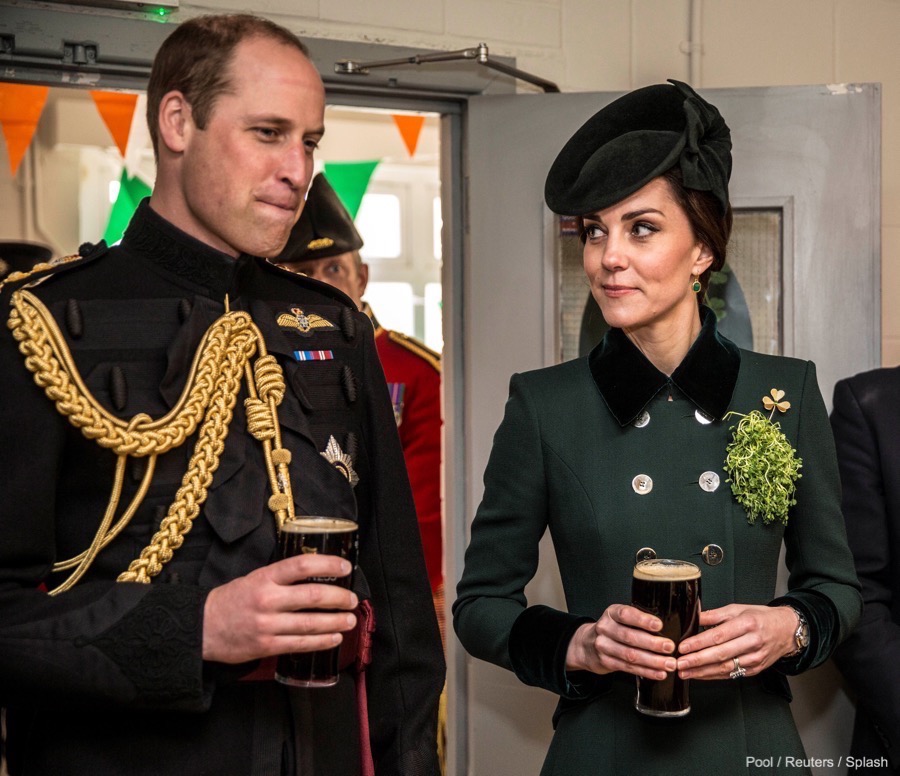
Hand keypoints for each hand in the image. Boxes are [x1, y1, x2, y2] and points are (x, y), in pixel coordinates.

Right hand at [202, 554, 357, 663]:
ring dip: (336, 621)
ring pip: (311, 623)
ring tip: (350, 619)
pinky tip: (335, 638)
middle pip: (313, 596)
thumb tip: (316, 575)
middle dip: (339, 598)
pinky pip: (301, 644)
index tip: (345, 568)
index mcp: (265, 577)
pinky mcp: (266, 646)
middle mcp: (267, 600)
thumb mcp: (255, 578)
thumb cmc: (232, 599)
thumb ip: (282, 577)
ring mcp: (267, 625)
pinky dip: (322, 642)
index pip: (302, 565)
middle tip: (352, 599)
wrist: (202, 627)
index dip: (328, 565)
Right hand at [565, 604, 677, 679]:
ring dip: (653, 661)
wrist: (586, 645)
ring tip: (669, 664)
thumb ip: (636, 621)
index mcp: (611, 614)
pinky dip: (646, 672)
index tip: (659, 625)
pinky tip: (659, 673)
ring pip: (630, 655)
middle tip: (670, 647)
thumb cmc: (611, 630)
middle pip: (629, 637)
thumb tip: (667, 627)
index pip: (625, 614)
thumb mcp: (618, 619)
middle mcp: (605, 629)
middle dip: (652, 643)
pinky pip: (629, 668)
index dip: (642, 620)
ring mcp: (604, 646)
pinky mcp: (606, 662)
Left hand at [676, 604, 797, 679]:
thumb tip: (693, 616)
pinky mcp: (755, 669)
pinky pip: (732, 674)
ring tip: (685, 672)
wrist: (787, 630)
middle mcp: (753, 642)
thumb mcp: (738, 609)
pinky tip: (700, 675)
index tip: (683, 647)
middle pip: (721, 654)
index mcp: (747, 624)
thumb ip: (714, 614)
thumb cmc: (760, 617)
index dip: (699, 643)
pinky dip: (714, 676)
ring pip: (726, 667)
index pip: (719, 635)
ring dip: (703, 672)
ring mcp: (755, 658)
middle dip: (697, 660)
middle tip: (679, 663)